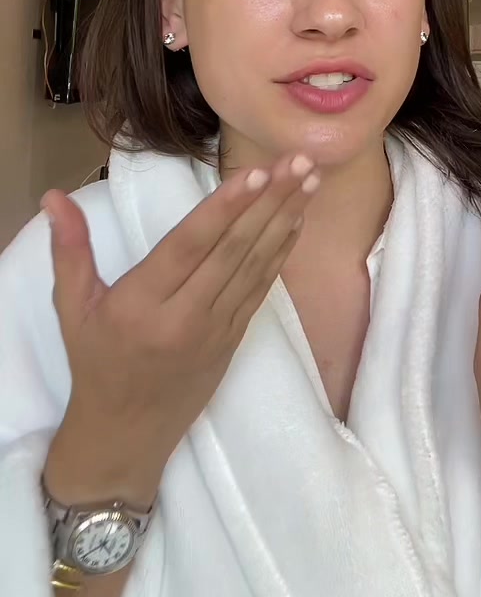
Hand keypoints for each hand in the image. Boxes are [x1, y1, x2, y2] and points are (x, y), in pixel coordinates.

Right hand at [43, 153, 318, 503]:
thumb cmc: (97, 363)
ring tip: (311, 178)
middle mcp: (185, 317)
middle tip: (300, 160)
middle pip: (234, 250)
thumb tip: (53, 196)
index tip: (257, 173)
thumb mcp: (73, 309)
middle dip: (270, 202)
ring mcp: (217, 329)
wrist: (126, 436)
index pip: (190, 247)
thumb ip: (69, 250)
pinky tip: (299, 219)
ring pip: (256, 265)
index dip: (225, 209)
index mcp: (142, 305)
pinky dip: (282, 251)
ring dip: (286, 218)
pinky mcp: (235, 337)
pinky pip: (262, 287)